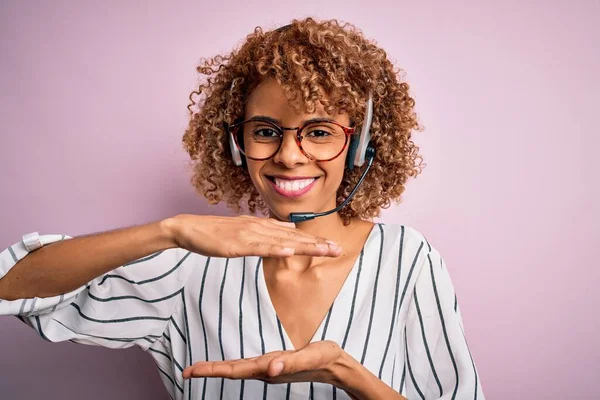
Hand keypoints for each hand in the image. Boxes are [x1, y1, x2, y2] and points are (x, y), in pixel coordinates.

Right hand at [164, 214, 341, 257]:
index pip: (294, 235)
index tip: (333, 246)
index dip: (314, 241)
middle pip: (293, 237)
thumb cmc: (215, 233)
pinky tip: (289, 251)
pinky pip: (259, 247)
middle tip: (339, 249)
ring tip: (324, 250)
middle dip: (317, 244)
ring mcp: (249, 234)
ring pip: (282, 241)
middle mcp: (260, 227)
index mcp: (262, 226)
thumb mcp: (245, 231)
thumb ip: (267, 232)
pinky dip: (275, 248)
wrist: (189, 228)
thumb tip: (289, 232)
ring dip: (304, 246)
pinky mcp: (237, 243)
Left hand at [182, 340, 343, 385]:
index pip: (236, 370)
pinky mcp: (275, 365)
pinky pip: (248, 366)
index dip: (213, 370)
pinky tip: (228, 366)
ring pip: (239, 369)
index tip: (192, 371)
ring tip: (200, 368)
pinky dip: (233, 365)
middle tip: (186, 371)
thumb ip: (291, 362)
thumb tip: (270, 368)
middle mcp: (266, 370)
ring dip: (219, 369)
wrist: (336, 366)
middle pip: (233, 371)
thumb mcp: (310, 357)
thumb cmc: (325, 359)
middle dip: (209, 371)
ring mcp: (270, 369)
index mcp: (271, 368)